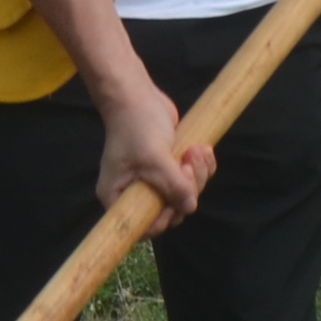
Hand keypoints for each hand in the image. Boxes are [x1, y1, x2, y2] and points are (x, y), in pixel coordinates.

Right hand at [94, 74, 214, 224]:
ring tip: (196, 150)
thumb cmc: (136, 126)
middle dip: (187, 188)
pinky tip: (201, 148)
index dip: (167, 216)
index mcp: (118, 197)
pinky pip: (191, 178)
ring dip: (198, 174)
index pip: (145, 226)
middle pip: (171, 209)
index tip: (178, 196)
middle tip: (189, 162)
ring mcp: (153, 181)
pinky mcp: (169, 167)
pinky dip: (201, 166)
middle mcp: (134, 193)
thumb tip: (189, 206)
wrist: (138, 95)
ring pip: (185, 193)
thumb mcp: (154, 158)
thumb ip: (173, 186)